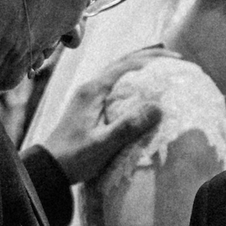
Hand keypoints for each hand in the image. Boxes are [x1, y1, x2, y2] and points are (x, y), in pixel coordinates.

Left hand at [36, 47, 172, 185]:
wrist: (50, 167)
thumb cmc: (75, 157)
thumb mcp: (103, 144)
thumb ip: (128, 125)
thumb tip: (158, 106)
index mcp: (93, 91)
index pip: (126, 65)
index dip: (152, 59)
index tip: (175, 62)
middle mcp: (91, 87)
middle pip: (123, 63)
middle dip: (149, 58)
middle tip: (174, 61)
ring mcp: (89, 95)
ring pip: (119, 73)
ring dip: (141, 68)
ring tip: (164, 70)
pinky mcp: (90, 105)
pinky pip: (116, 85)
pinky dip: (133, 81)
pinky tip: (144, 90)